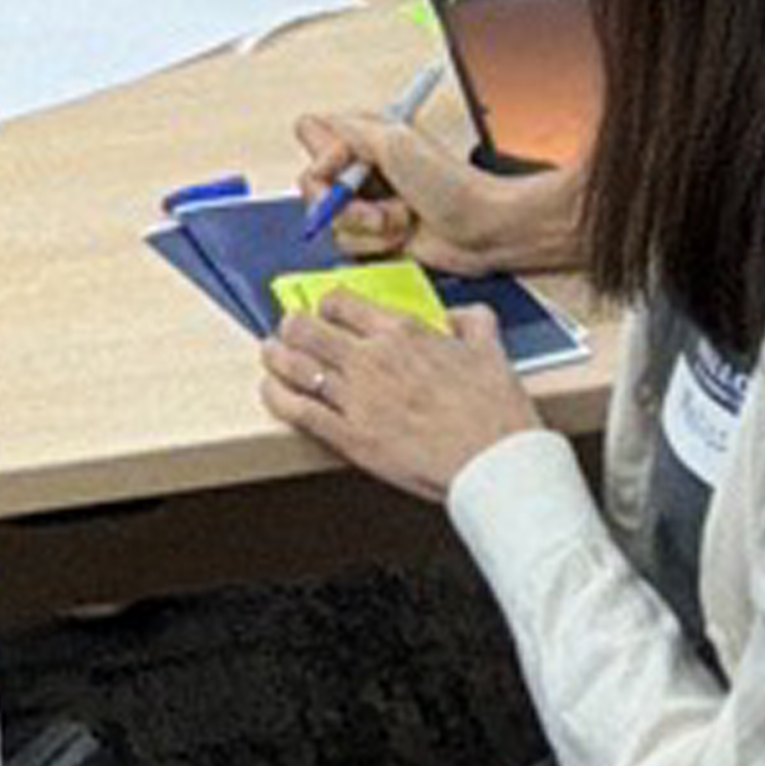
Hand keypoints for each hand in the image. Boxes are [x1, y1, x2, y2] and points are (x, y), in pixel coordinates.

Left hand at [259, 292, 538, 497]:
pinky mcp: (350, 437)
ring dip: (276, 356)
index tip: (323, 309)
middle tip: (287, 329)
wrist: (494, 462)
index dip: (325, 304)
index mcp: (403, 332)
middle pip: (309, 329)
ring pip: (296, 366)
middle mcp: (372, 359)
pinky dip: (278, 398)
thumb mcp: (491, 350)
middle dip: (292, 326)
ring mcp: (357, 398)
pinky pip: (299, 411)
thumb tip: (460, 316)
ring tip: (269, 353)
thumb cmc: (495, 412)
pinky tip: (271, 391)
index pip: (343, 302)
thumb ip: (473, 323)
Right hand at [293, 102, 519, 266]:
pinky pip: (350, 245)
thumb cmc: (453, 186)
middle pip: (314, 186)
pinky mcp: (376, 234)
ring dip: (367, 228)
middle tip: (375, 211)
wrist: (483, 230)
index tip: (344, 168)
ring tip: (401, 219)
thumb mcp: (398, 143)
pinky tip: (403, 234)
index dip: (322, 156)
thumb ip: (349, 132)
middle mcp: (361, 166)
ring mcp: (368, 202)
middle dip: (344, 206)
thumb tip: (314, 132)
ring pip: (332, 221)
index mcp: (365, 135)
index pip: (310, 134)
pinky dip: (375, 245)